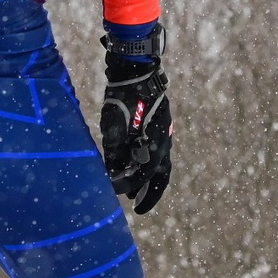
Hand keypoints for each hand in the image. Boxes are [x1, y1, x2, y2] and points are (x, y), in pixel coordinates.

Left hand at [100, 27, 172, 214]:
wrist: (137, 69)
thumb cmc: (125, 95)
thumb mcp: (114, 122)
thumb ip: (115, 149)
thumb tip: (113, 172)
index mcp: (156, 141)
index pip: (144, 173)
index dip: (129, 185)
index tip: (115, 193)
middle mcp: (164, 140)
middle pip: (160, 175)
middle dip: (150, 194)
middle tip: (139, 208)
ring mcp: (163, 133)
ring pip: (160, 165)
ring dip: (148, 181)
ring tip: (135, 194)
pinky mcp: (158, 126)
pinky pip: (156, 153)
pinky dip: (148, 165)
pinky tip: (134, 167)